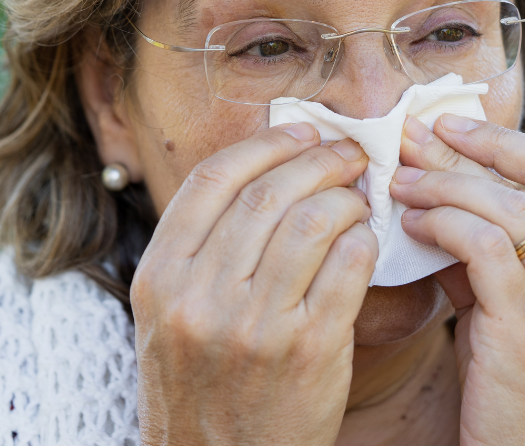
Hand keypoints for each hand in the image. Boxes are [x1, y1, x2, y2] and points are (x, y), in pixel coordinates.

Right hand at [131, 123, 377, 445]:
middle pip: (267, 192)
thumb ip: (199, 252)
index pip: (212, 180)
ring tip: (359, 196)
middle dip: (317, 159)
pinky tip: (365, 241)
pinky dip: (364, 240)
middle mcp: (200, 297)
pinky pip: (347, 265)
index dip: (264, 144)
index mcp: (158, 279)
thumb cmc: (202, 392)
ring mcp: (254, 324)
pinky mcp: (308, 349)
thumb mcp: (168, 319)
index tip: (300, 131)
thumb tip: (263, 173)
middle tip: (347, 154)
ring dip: (346, 196)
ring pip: (313, 220)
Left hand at [392, 115, 524, 445]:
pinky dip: (442, 226)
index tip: (447, 125)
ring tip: (399, 183)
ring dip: (443, 186)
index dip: (501, 140)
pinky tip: (410, 226)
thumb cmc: (518, 393)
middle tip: (407, 139)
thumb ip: (490, 257)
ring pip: (506, 208)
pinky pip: (483, 249)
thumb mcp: (516, 312)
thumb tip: (433, 201)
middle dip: (462, 152)